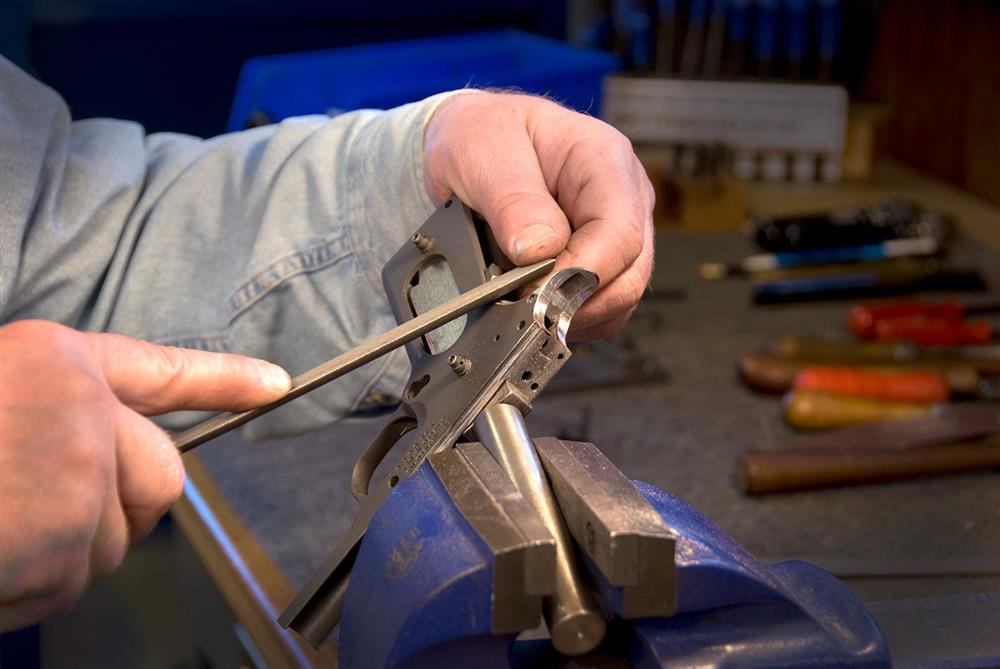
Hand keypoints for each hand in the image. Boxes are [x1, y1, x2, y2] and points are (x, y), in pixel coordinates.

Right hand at [0, 320, 289, 630]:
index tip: (274, 386)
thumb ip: (54, 418)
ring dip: (64, 555)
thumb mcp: (1, 404)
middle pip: (161, 477)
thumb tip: (110, 463)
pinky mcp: (62, 538)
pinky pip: (72, 582)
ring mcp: (77, 471)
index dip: (224, 379)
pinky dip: (30, 591)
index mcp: (54, 361)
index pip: (162, 369)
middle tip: (40, 514)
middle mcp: (82, 407)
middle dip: (120, 509)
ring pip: (116, 539)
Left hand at [423, 91, 654, 339]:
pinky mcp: (601, 261)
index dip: (583, 272)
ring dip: (572, 315)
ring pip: (619, 298)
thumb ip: (512, 200)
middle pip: (630, 272)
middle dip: (577, 303)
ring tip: (522, 307)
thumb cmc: (481, 134)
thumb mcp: (482, 152)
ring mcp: (616, 232)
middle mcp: (623, 197)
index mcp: (602, 159)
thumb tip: (539, 250)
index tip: (537, 293)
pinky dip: (569, 318)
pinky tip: (535, 308)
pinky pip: (600, 308)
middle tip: (523, 311)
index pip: (620, 230)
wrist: (471, 142)